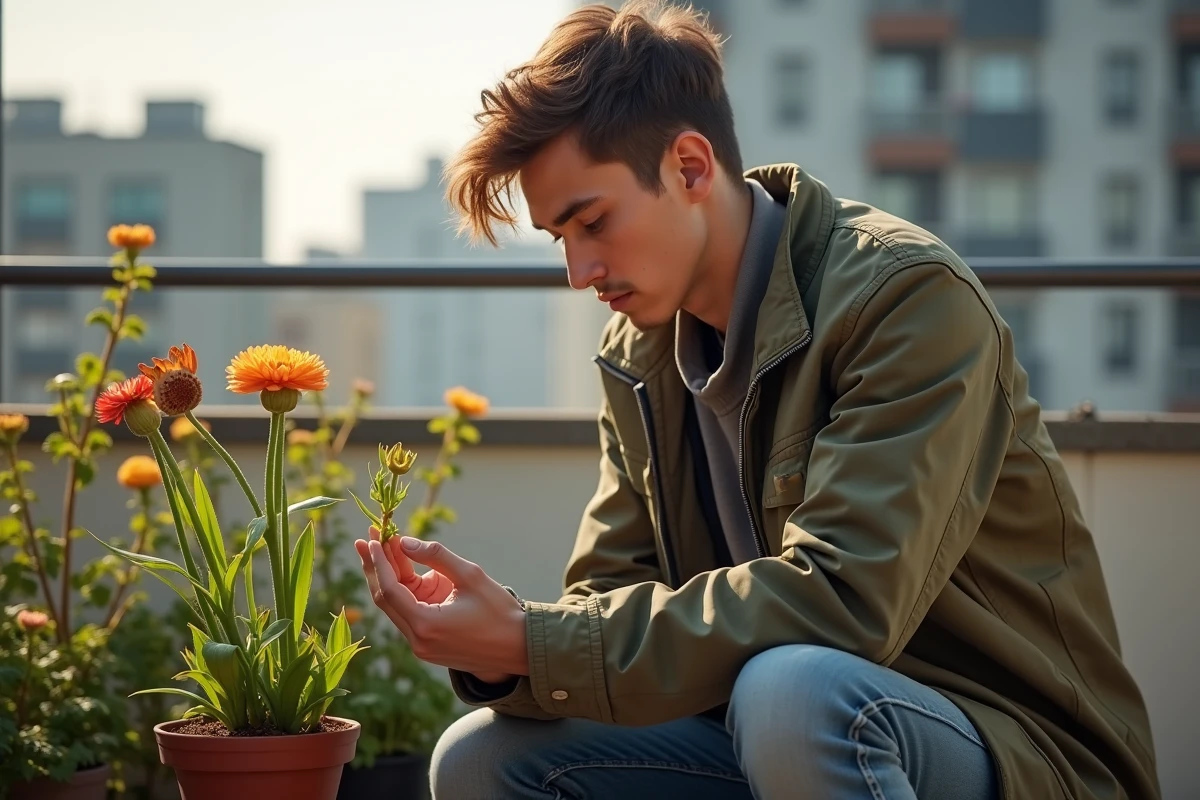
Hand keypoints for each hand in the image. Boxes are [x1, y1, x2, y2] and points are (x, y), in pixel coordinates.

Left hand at [354, 532, 527, 683]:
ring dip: (387, 577)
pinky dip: (402, 590)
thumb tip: (403, 542)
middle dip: (375, 566)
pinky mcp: (426, 646)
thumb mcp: (470, 575)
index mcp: (426, 625)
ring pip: (394, 607)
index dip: (379, 561)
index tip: (374, 537)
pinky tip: (400, 566)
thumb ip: (436, 556)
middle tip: (366, 538)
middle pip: (385, 599)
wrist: (518, 648)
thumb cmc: (499, 610)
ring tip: (380, 546)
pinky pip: (407, 613)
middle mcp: (417, 640)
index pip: (390, 590)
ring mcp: (420, 646)